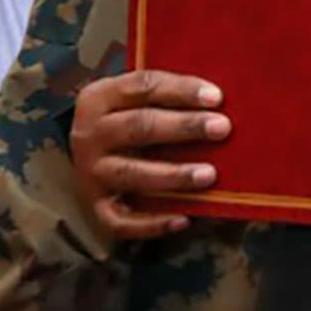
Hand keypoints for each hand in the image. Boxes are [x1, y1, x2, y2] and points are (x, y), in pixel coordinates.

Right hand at [68, 69, 228, 240]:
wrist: (88, 157)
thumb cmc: (130, 121)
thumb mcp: (137, 100)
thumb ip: (170, 96)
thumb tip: (222, 101)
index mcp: (100, 98)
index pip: (142, 87)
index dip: (181, 90)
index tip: (217, 97)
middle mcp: (90, 135)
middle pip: (139, 127)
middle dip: (183, 127)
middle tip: (222, 128)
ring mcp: (91, 173)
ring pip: (132, 173)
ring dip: (172, 175)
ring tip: (209, 175)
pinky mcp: (96, 208)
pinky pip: (121, 221)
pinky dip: (152, 223)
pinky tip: (183, 219)